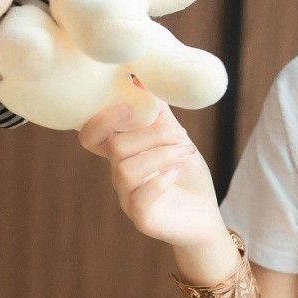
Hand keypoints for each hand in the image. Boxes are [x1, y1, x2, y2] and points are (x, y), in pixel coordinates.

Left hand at [0, 0, 87, 89]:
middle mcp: (9, 11)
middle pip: (50, 17)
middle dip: (72, 25)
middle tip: (104, 34)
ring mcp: (3, 40)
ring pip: (41, 46)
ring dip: (58, 52)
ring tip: (90, 59)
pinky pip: (26, 71)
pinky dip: (40, 74)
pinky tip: (63, 77)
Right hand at [78, 83, 222, 247]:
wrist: (206, 217)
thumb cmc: (188, 177)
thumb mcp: (176, 139)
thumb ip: (159, 113)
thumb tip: (142, 78)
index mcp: (123, 155)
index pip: (90, 136)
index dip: (100, 120)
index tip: (128, 107)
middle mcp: (119, 176)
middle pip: (115, 147)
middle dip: (151, 134)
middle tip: (181, 135)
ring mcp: (127, 199)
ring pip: (125, 170)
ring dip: (160, 154)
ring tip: (186, 152)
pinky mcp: (142, 219)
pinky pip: (138, 198)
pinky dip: (158, 181)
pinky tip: (176, 174)